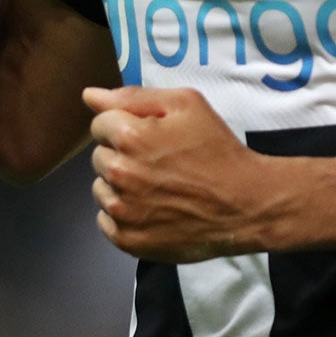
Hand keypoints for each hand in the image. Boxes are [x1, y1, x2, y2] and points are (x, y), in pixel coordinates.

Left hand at [84, 86, 278, 261]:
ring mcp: (123, 210)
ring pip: (101, 188)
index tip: (150, 137)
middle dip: (121, 155)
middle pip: (99, 156)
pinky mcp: (129, 240)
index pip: (99, 124)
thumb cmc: (217, 149)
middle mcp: (120, 173)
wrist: (247, 205)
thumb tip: (89, 96)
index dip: (124, 126)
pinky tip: (150, 210)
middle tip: (157, 163)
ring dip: (119, 186)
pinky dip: (121, 216)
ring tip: (156, 188)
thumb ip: (132, 97)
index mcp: (130, 136)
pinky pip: (105, 221)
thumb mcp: (185, 105)